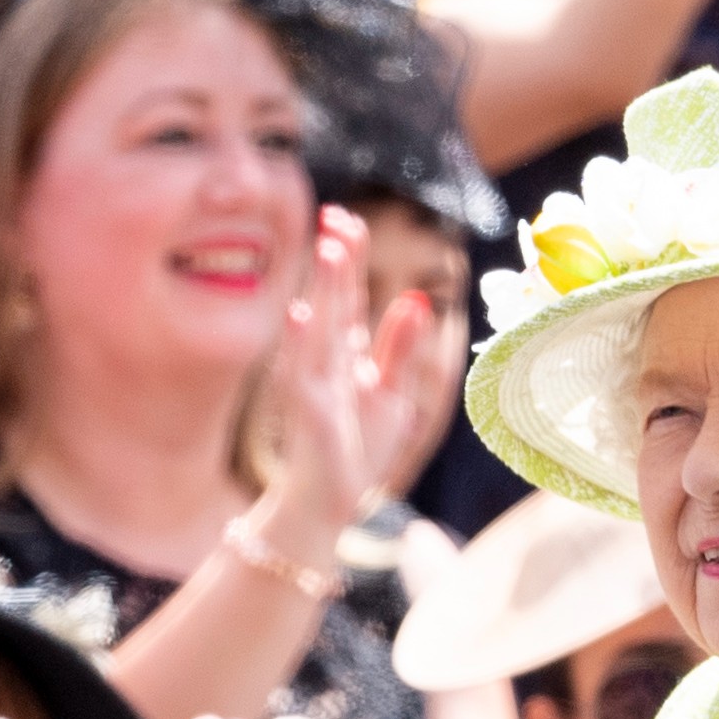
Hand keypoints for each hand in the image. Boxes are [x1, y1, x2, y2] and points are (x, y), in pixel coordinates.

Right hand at [265, 207, 431, 542]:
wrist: (327, 504)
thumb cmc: (356, 447)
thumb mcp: (391, 393)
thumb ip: (401, 348)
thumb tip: (417, 300)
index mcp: (344, 353)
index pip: (346, 296)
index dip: (348, 258)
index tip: (348, 219)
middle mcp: (324, 359)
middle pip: (332, 300)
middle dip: (335, 258)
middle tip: (336, 214)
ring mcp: (312, 382)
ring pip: (318, 325)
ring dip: (322, 287)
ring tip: (327, 248)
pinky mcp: (308, 410)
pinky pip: (304, 372)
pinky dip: (303, 343)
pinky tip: (302, 315)